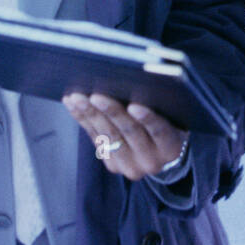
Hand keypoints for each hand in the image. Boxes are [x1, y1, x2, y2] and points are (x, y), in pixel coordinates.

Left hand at [62, 92, 187, 180]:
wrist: (160, 151)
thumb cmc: (167, 122)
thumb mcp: (171, 116)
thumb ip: (158, 104)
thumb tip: (134, 79)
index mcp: (171, 148)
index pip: (160, 131)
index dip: (147, 119)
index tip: (134, 105)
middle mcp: (151, 161)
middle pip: (130, 133)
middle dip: (111, 112)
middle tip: (96, 95)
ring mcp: (131, 166)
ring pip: (109, 137)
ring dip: (90, 114)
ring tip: (77, 97)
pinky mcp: (113, 166)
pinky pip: (95, 139)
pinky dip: (83, 120)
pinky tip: (73, 104)